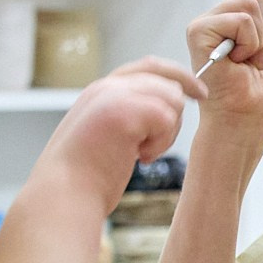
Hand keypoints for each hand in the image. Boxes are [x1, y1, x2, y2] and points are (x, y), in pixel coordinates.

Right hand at [41, 58, 204, 210]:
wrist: (65, 196)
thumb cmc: (85, 176)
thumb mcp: (106, 134)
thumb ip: (128, 113)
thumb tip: (168, 106)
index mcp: (100, 90)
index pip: (149, 66)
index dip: (178, 76)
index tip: (197, 92)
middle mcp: (107, 86)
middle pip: (166, 80)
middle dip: (175, 112)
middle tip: (163, 141)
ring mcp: (114, 95)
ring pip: (172, 99)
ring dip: (165, 133)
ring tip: (140, 154)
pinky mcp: (125, 111)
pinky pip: (167, 117)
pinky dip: (161, 143)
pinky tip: (139, 158)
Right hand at [188, 0, 262, 130]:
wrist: (249, 119)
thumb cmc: (261, 93)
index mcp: (229, 21)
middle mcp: (214, 20)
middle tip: (254, 58)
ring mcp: (204, 25)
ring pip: (249, 3)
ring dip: (258, 39)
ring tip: (245, 62)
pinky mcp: (198, 33)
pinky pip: (240, 19)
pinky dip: (249, 44)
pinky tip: (235, 63)